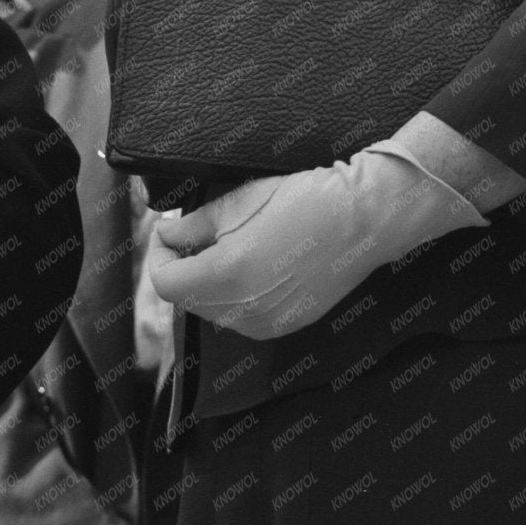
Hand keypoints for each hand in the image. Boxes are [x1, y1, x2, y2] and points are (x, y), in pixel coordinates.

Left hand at [150, 143, 477, 340]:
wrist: (365, 218)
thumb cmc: (309, 199)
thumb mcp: (245, 199)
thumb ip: (196, 223)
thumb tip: (168, 233)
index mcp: (225, 274)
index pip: (164, 282)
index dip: (160, 256)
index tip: (170, 235)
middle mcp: (241, 309)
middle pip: (187, 299)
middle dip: (186, 269)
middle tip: (200, 237)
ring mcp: (265, 322)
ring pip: (214, 311)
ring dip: (211, 285)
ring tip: (233, 250)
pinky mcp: (285, 325)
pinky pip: (243, 318)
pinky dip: (239, 297)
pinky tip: (258, 268)